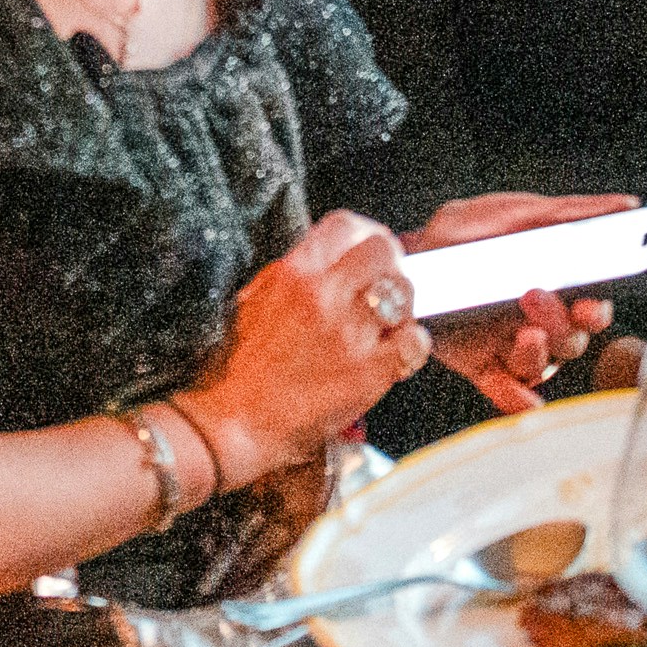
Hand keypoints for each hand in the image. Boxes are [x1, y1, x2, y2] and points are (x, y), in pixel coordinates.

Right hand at [173, 210, 424, 490]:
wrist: (231, 421)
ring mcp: (348, 334)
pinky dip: (414, 345)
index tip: (370, 246)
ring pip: (404, 292)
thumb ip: (296, 277)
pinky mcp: (368, 373)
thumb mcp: (255, 300)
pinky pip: (415, 342)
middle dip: (391, 265)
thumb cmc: (236, 367)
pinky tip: (398, 353)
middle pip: (384, 251)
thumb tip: (329, 263)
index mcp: (291, 273)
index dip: (366, 233)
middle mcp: (322, 296)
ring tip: (389, 324)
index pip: (345, 225)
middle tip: (387, 284)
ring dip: (403, 306)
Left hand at [405, 192, 632, 413]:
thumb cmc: (470, 234)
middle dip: (559, 323)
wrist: (412, 256)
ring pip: (542, 364)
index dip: (597, 311)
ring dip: (537, 353)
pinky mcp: (483, 365)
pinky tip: (522, 400)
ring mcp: (512, 347)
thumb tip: (625, 206)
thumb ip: (568, 214)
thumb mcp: (515, 214)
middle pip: (570, 340)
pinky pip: (506, 390)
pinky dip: (516, 399)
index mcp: (556, 288)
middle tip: (534, 296)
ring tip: (524, 334)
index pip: (593, 307)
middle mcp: (541, 324)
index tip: (592, 303)